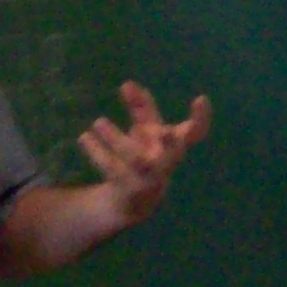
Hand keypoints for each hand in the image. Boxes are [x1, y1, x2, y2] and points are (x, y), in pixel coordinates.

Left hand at [76, 83, 210, 227]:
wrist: (134, 201)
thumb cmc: (144, 154)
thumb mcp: (146, 130)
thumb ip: (141, 108)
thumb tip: (129, 84)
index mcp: (175, 145)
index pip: (195, 132)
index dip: (201, 118)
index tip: (201, 99)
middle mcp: (166, 162)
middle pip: (173, 153)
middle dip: (172, 143)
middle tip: (167, 132)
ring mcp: (150, 179)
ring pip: (136, 159)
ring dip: (117, 140)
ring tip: (98, 122)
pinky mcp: (129, 190)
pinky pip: (112, 169)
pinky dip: (97, 151)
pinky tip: (85, 137)